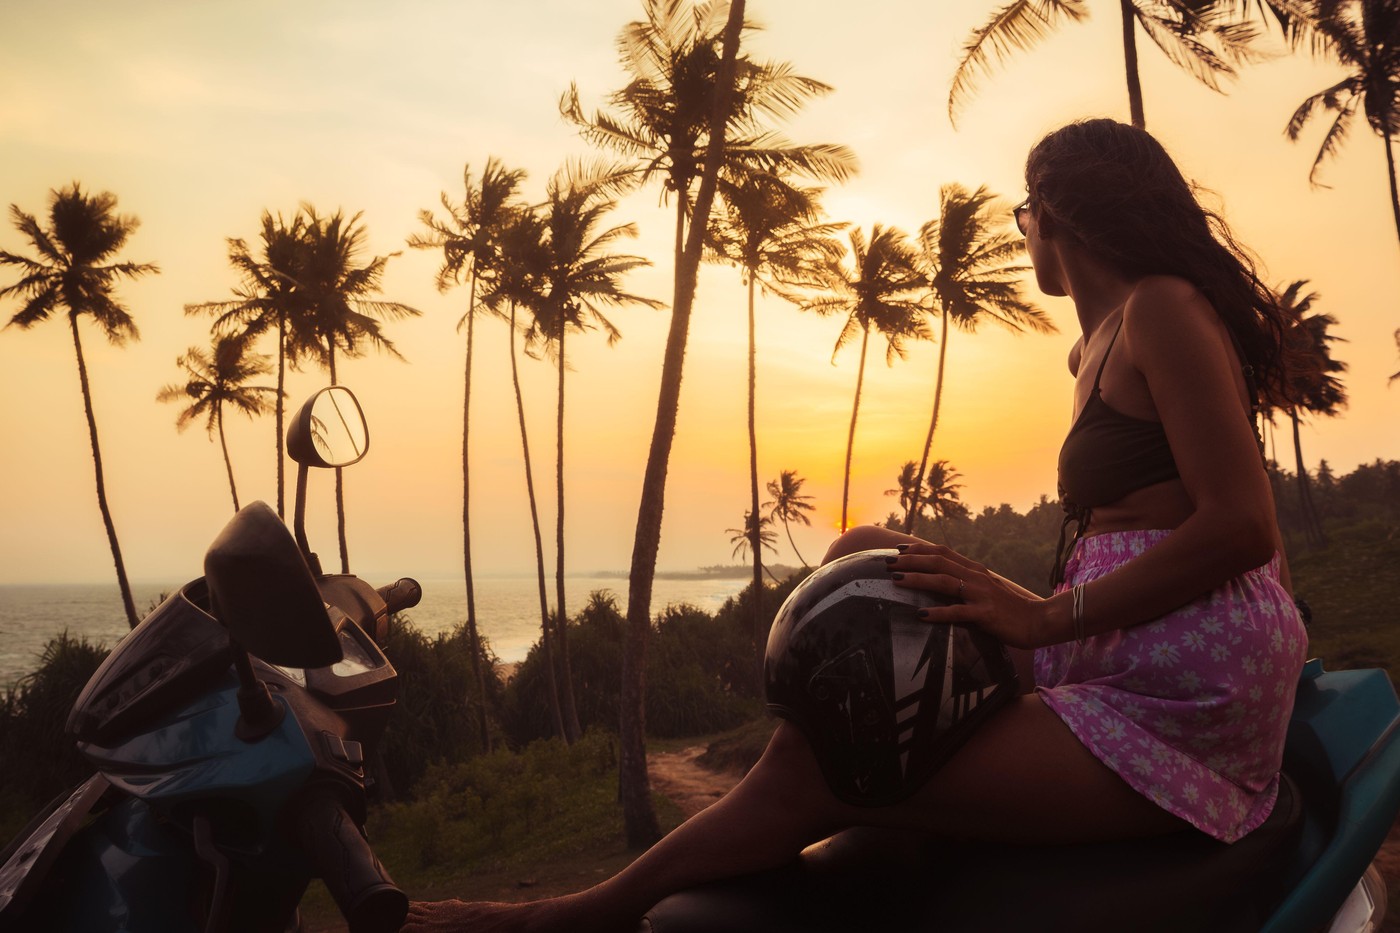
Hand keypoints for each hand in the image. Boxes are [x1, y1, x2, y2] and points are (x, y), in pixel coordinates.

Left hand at [885, 542, 1052, 649]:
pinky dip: (938, 612)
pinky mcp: (986, 614)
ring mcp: (981, 594)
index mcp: (975, 570)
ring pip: (944, 582)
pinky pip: (958, 612)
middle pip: (939, 562)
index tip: (898, 550)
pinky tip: (921, 615)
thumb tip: (941, 581)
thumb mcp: (986, 590)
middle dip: (911, 560)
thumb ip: (966, 583)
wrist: (1038, 622)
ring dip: (918, 579)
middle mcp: (976, 577)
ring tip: (896, 580)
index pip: (943, 552)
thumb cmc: (1008, 609)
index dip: (919, 549)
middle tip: (887, 562)